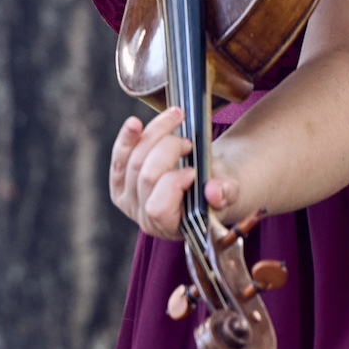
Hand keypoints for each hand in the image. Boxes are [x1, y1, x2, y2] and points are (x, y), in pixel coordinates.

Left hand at [109, 108, 249, 239]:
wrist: (206, 183)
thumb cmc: (217, 190)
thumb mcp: (229, 192)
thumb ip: (226, 193)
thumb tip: (215, 192)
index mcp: (171, 227)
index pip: (158, 208)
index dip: (173, 184)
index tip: (192, 170)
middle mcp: (144, 218)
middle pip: (146, 176)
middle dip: (169, 150)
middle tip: (189, 144)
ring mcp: (128, 200)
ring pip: (133, 161)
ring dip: (154, 134)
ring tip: (177, 121)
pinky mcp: (120, 182)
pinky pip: (119, 157)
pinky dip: (127, 138)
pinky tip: (135, 123)